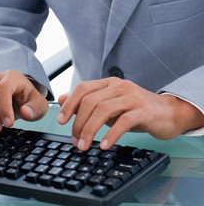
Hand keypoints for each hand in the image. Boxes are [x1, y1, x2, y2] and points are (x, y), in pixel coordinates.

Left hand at [57, 77, 203, 150]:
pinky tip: (105, 145)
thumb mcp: (110, 105)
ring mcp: (132, 97)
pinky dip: (111, 134)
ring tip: (85, 146)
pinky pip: (123, 121)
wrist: (169, 113)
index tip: (61, 121)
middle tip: (75, 141)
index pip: (83, 88)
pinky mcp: (144, 111)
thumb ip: (88, 102)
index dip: (70, 104)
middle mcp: (119, 86)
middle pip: (91, 100)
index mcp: (109, 83)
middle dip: (79, 122)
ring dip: (90, 130)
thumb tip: (61, 100)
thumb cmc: (137, 110)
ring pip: (104, 109)